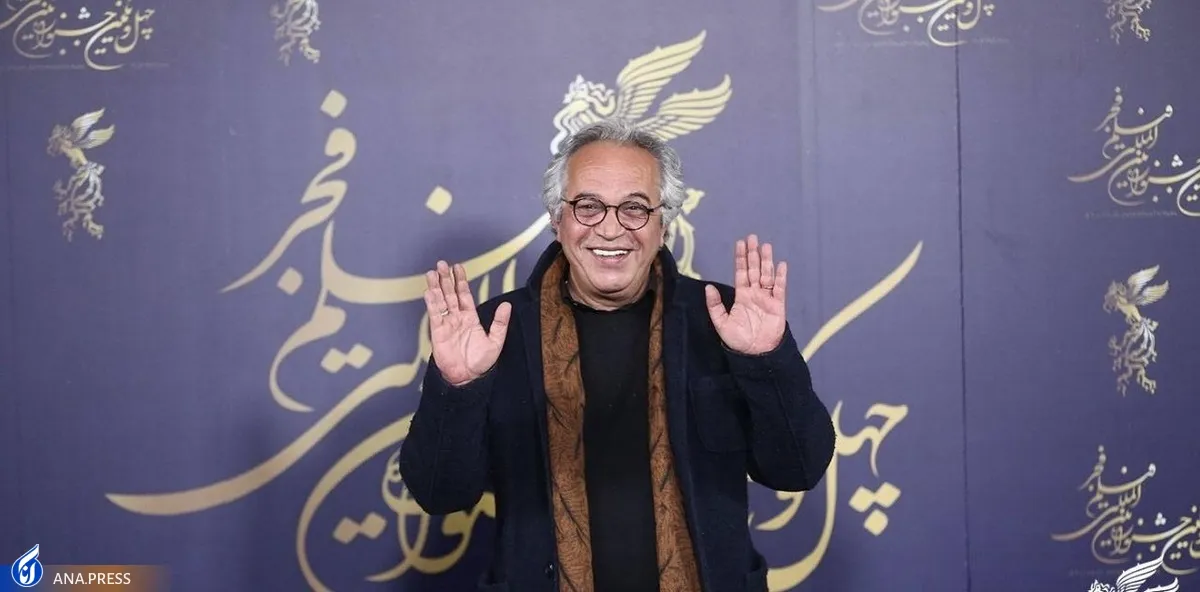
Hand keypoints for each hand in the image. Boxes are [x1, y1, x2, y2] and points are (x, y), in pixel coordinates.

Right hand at [424, 261, 511, 385]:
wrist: (467, 378)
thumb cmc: (480, 362)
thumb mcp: (495, 341)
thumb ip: (500, 323)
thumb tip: (507, 305)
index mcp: (470, 318)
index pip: (464, 295)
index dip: (460, 281)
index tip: (457, 267)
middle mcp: (457, 318)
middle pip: (450, 294)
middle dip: (445, 279)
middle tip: (441, 264)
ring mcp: (446, 324)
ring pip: (440, 301)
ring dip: (436, 287)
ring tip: (432, 273)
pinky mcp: (438, 332)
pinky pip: (435, 315)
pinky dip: (432, 303)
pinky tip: (429, 292)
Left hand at [705, 234, 786, 354]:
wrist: (756, 354)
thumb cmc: (738, 341)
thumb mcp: (721, 323)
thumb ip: (715, 305)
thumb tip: (708, 287)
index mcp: (742, 296)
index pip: (741, 273)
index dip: (741, 259)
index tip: (740, 244)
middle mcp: (755, 294)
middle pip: (754, 269)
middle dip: (753, 254)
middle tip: (753, 238)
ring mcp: (767, 298)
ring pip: (767, 275)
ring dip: (766, 261)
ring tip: (766, 246)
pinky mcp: (778, 305)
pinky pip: (780, 288)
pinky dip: (780, 276)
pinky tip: (780, 265)